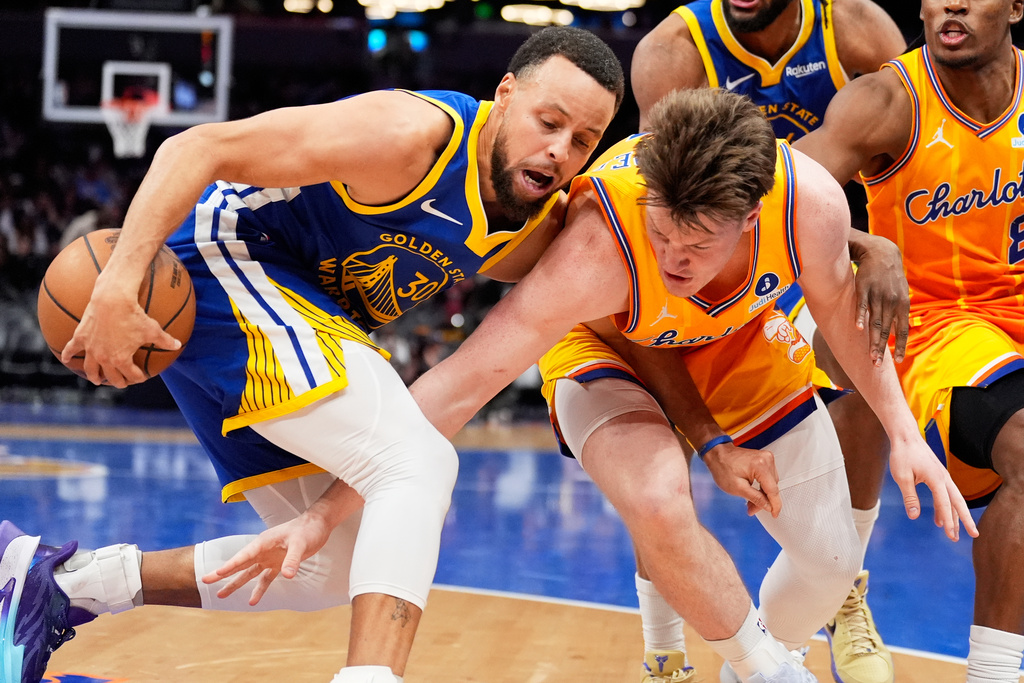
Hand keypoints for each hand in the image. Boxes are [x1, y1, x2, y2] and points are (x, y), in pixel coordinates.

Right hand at [61, 274, 180, 387]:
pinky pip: (71, 349)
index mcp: (121, 359)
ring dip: (94, 376)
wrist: (112, 300)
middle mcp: (104, 358)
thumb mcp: (153, 328)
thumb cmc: (134, 315)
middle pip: (111, 376)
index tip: (142, 377)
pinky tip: (66, 359)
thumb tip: (178, 345)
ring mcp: (91, 349)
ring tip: (96, 380)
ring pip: (91, 368)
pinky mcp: (80, 337)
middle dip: (118, 381)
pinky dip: (68, 355)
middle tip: (122, 383)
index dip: (139, 378)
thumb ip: (165, 340)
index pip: (131, 375)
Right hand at [201, 513, 333, 605]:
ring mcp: (269, 558)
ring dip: (236, 584)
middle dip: (223, 573)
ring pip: (249, 573)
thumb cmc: (307, 530)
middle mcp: (263, 551)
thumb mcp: (301, 544)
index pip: (243, 557)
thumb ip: (293, 559)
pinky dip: (260, 589)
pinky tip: (253, 601)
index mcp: (263, 543)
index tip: (215, 574)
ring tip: (222, 595)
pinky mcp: (278, 563)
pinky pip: (265, 578)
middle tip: (205, 581)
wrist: (317, 525)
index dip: (229, 566)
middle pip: (239, 564)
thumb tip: (286, 575)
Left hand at [702, 442, 781, 516]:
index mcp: (761, 466)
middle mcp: (767, 460)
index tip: (774, 515)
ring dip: (763, 494)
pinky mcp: (764, 459)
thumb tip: (768, 506)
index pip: (773, 490)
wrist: (717, 454)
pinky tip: (754, 492)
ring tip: (750, 501)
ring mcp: (766, 458)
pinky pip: (768, 477)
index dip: (775, 505)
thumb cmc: (722, 467)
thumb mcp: (738, 488)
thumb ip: (756, 498)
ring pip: (771, 483)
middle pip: (772, 487)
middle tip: (752, 509)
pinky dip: (762, 486)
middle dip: (764, 501)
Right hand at [848, 232, 909, 363]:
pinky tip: (858, 328)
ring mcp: (877, 295)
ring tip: (870, 355)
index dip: (899, 345)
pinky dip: (860, 317)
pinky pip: (862, 305)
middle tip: (877, 364)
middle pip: (886, 330)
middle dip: (882, 348)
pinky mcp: (864, 288)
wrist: (881, 253)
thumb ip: (899, 312)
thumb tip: (900, 330)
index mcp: (902, 304)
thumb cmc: (890, 277)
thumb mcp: (900, 293)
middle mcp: (891, 302)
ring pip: (875, 322)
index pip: (901, 329)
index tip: (897, 360)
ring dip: (872, 340)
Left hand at [888, 437, 978, 541]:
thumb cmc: (902, 455)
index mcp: (936, 478)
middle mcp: (944, 478)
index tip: (950, 534)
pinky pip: (944, 495)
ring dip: (954, 516)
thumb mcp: (902, 477)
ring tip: (953, 534)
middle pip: (958, 502)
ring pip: (953, 499)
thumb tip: (914, 516)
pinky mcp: (938, 476)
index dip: (947, 520)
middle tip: (974, 535)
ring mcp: (942, 477)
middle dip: (965, 520)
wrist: (906, 437)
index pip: (944, 504)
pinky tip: (938, 520)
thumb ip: (909, 497)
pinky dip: (943, 507)